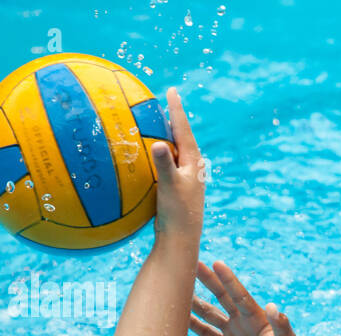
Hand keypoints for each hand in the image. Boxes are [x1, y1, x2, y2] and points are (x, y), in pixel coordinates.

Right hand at [151, 88, 204, 242]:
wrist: (181, 240)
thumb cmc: (177, 213)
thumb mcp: (169, 186)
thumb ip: (164, 164)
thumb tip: (159, 144)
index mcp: (194, 163)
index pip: (183, 129)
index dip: (176, 109)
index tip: (172, 90)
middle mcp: (192, 168)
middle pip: (182, 136)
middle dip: (173, 119)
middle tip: (167, 99)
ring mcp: (185, 178)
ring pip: (175, 150)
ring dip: (167, 135)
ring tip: (158, 120)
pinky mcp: (177, 188)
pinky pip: (167, 163)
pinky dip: (159, 153)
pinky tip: (147, 154)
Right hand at [189, 261, 309, 335]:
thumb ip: (281, 327)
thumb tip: (274, 307)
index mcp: (257, 317)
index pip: (239, 295)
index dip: (228, 279)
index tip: (216, 263)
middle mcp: (243, 321)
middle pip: (221, 297)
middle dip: (208, 281)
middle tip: (191, 263)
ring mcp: (233, 333)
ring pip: (210, 314)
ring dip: (195, 302)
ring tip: (176, 289)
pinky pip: (207, 333)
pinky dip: (193, 326)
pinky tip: (179, 317)